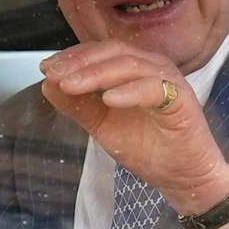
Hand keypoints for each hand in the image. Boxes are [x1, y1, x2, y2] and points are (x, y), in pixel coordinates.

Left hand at [40, 41, 228, 217]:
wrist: (182, 177)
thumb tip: (47, 85)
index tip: (46, 68)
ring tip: (71, 85)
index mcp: (135, 68)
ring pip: (130, 66)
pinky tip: (108, 100)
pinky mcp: (182, 100)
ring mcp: (169, 81)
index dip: (72, 57)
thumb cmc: (149, 148)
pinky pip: (154, 88)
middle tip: (54, 74)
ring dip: (97, 74)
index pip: (100, 51)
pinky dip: (129, 92)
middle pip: (113, 52)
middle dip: (80, 62)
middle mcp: (152, 67)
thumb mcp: (103, 126)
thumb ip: (78, 106)